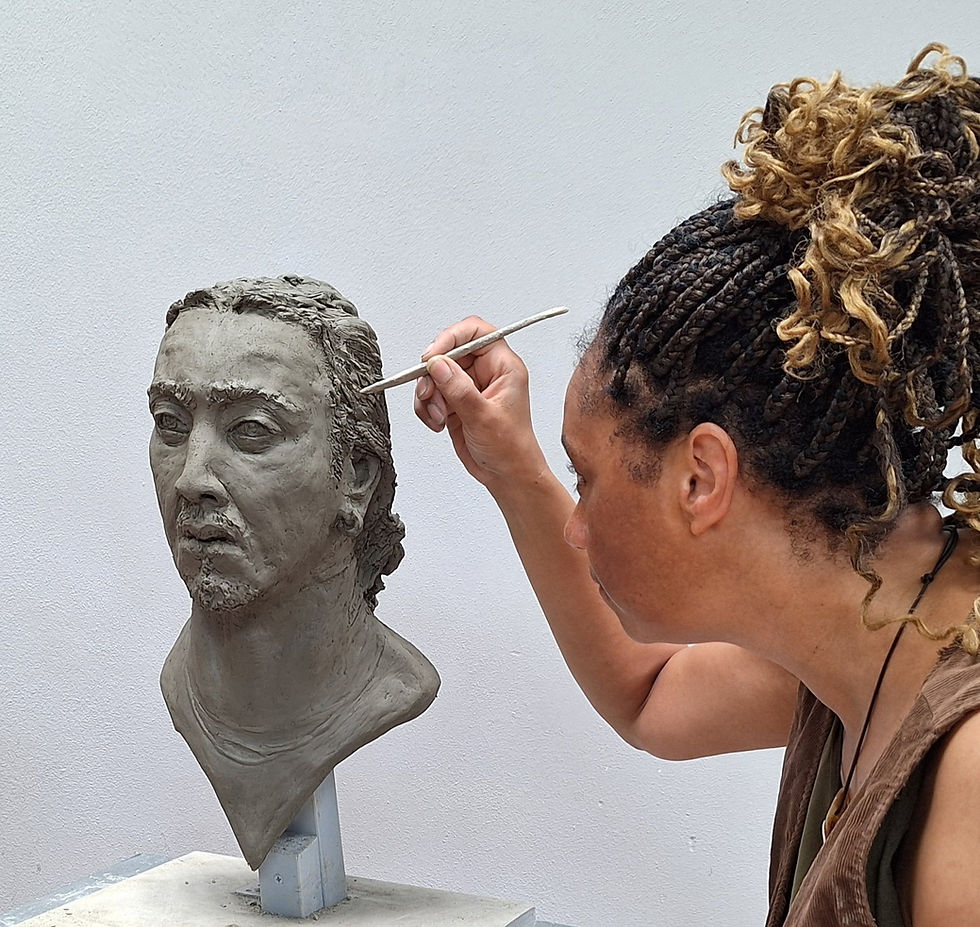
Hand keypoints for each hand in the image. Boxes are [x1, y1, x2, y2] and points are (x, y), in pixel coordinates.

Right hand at [414, 316, 548, 489]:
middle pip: (449, 353)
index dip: (451, 338)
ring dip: (429, 395)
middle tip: (430, 392)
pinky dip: (427, 407)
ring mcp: (469, 387)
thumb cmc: (511, 448)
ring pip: (435, 374)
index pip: (475, 332)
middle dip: (434, 374)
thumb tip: (438, 364)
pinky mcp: (455, 402)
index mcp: (503, 367)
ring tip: (439, 415)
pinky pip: (431, 394)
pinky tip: (438, 422)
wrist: (507, 475)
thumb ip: (459, 389)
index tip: (433, 356)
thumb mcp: (484, 417)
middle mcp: (486, 372)